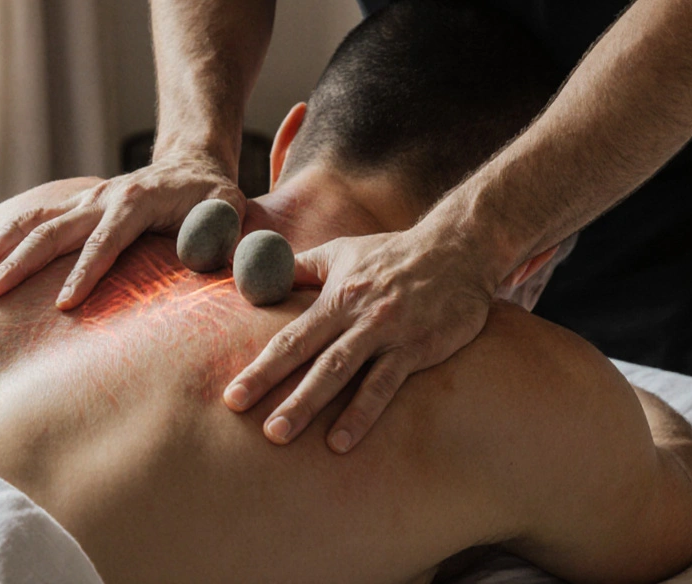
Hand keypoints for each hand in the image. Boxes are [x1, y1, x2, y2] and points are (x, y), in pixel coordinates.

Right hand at [0, 150, 244, 308]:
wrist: (193, 164)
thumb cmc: (215, 199)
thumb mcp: (232, 214)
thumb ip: (226, 239)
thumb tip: (217, 266)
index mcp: (139, 200)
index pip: (107, 240)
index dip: (87, 271)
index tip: (65, 304)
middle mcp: (103, 197)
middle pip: (53, 230)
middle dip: (18, 263)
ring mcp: (83, 200)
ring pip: (31, 222)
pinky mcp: (73, 207)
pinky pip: (29, 220)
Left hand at [223, 225, 498, 452]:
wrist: (459, 250)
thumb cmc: (393, 255)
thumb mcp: (342, 252)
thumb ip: (300, 268)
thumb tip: (254, 274)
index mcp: (335, 296)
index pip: (289, 336)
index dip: (260, 367)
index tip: (232, 398)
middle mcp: (357, 315)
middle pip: (309, 356)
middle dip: (274, 388)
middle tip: (246, 421)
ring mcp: (387, 333)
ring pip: (341, 372)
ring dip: (311, 404)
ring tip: (282, 434)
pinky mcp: (417, 348)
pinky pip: (386, 385)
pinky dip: (362, 413)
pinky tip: (341, 441)